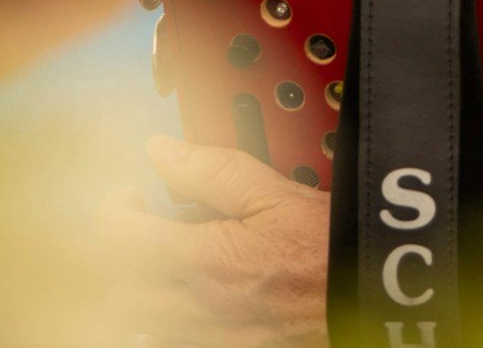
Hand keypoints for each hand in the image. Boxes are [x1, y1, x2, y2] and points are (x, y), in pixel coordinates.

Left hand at [99, 137, 330, 347]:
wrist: (368, 290)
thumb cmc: (330, 246)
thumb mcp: (274, 193)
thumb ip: (212, 172)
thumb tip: (164, 152)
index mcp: (204, 261)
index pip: (119, 238)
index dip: (114, 210)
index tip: (132, 197)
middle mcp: (196, 307)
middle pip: (117, 288)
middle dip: (123, 254)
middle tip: (148, 227)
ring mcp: (207, 336)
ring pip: (137, 322)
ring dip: (140, 290)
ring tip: (169, 264)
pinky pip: (171, 338)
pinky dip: (168, 318)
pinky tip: (195, 295)